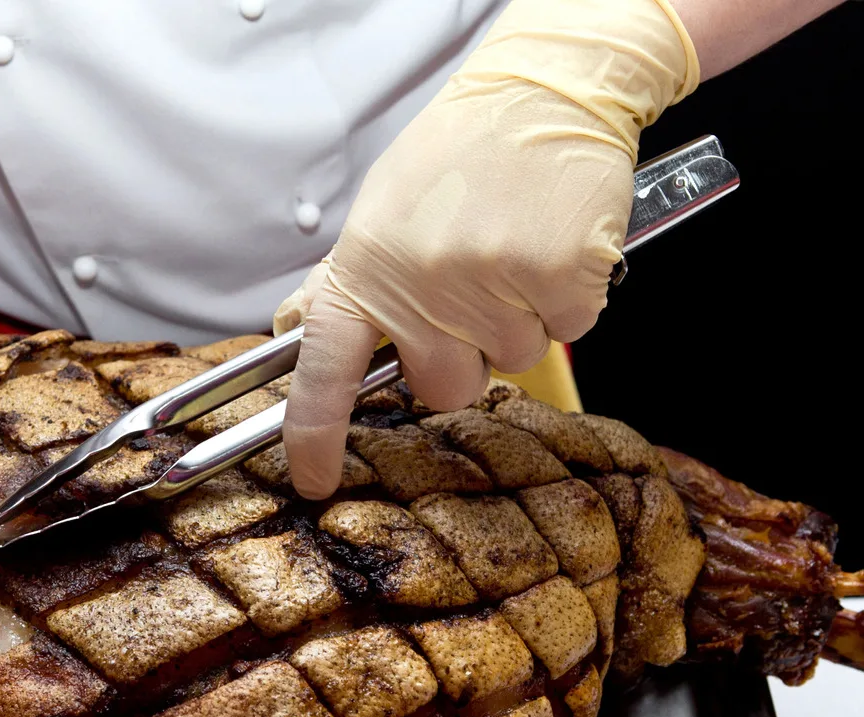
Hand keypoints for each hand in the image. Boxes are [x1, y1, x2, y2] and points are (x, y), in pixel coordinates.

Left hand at [276, 0, 697, 498]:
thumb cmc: (460, 151)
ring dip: (518, 321)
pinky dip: (565, 299)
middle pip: (443, 389)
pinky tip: (550, 246)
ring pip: (511, 361)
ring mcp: (493, 288)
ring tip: (512, 250)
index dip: (314, 434)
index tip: (313, 479)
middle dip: (460, 358)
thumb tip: (298, 331)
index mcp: (367, 268)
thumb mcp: (381, 212)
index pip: (323, 371)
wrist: (544, 90)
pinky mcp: (560, 283)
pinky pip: (565, 331)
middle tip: (470, 294)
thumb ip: (346, 282)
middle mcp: (423, 285)